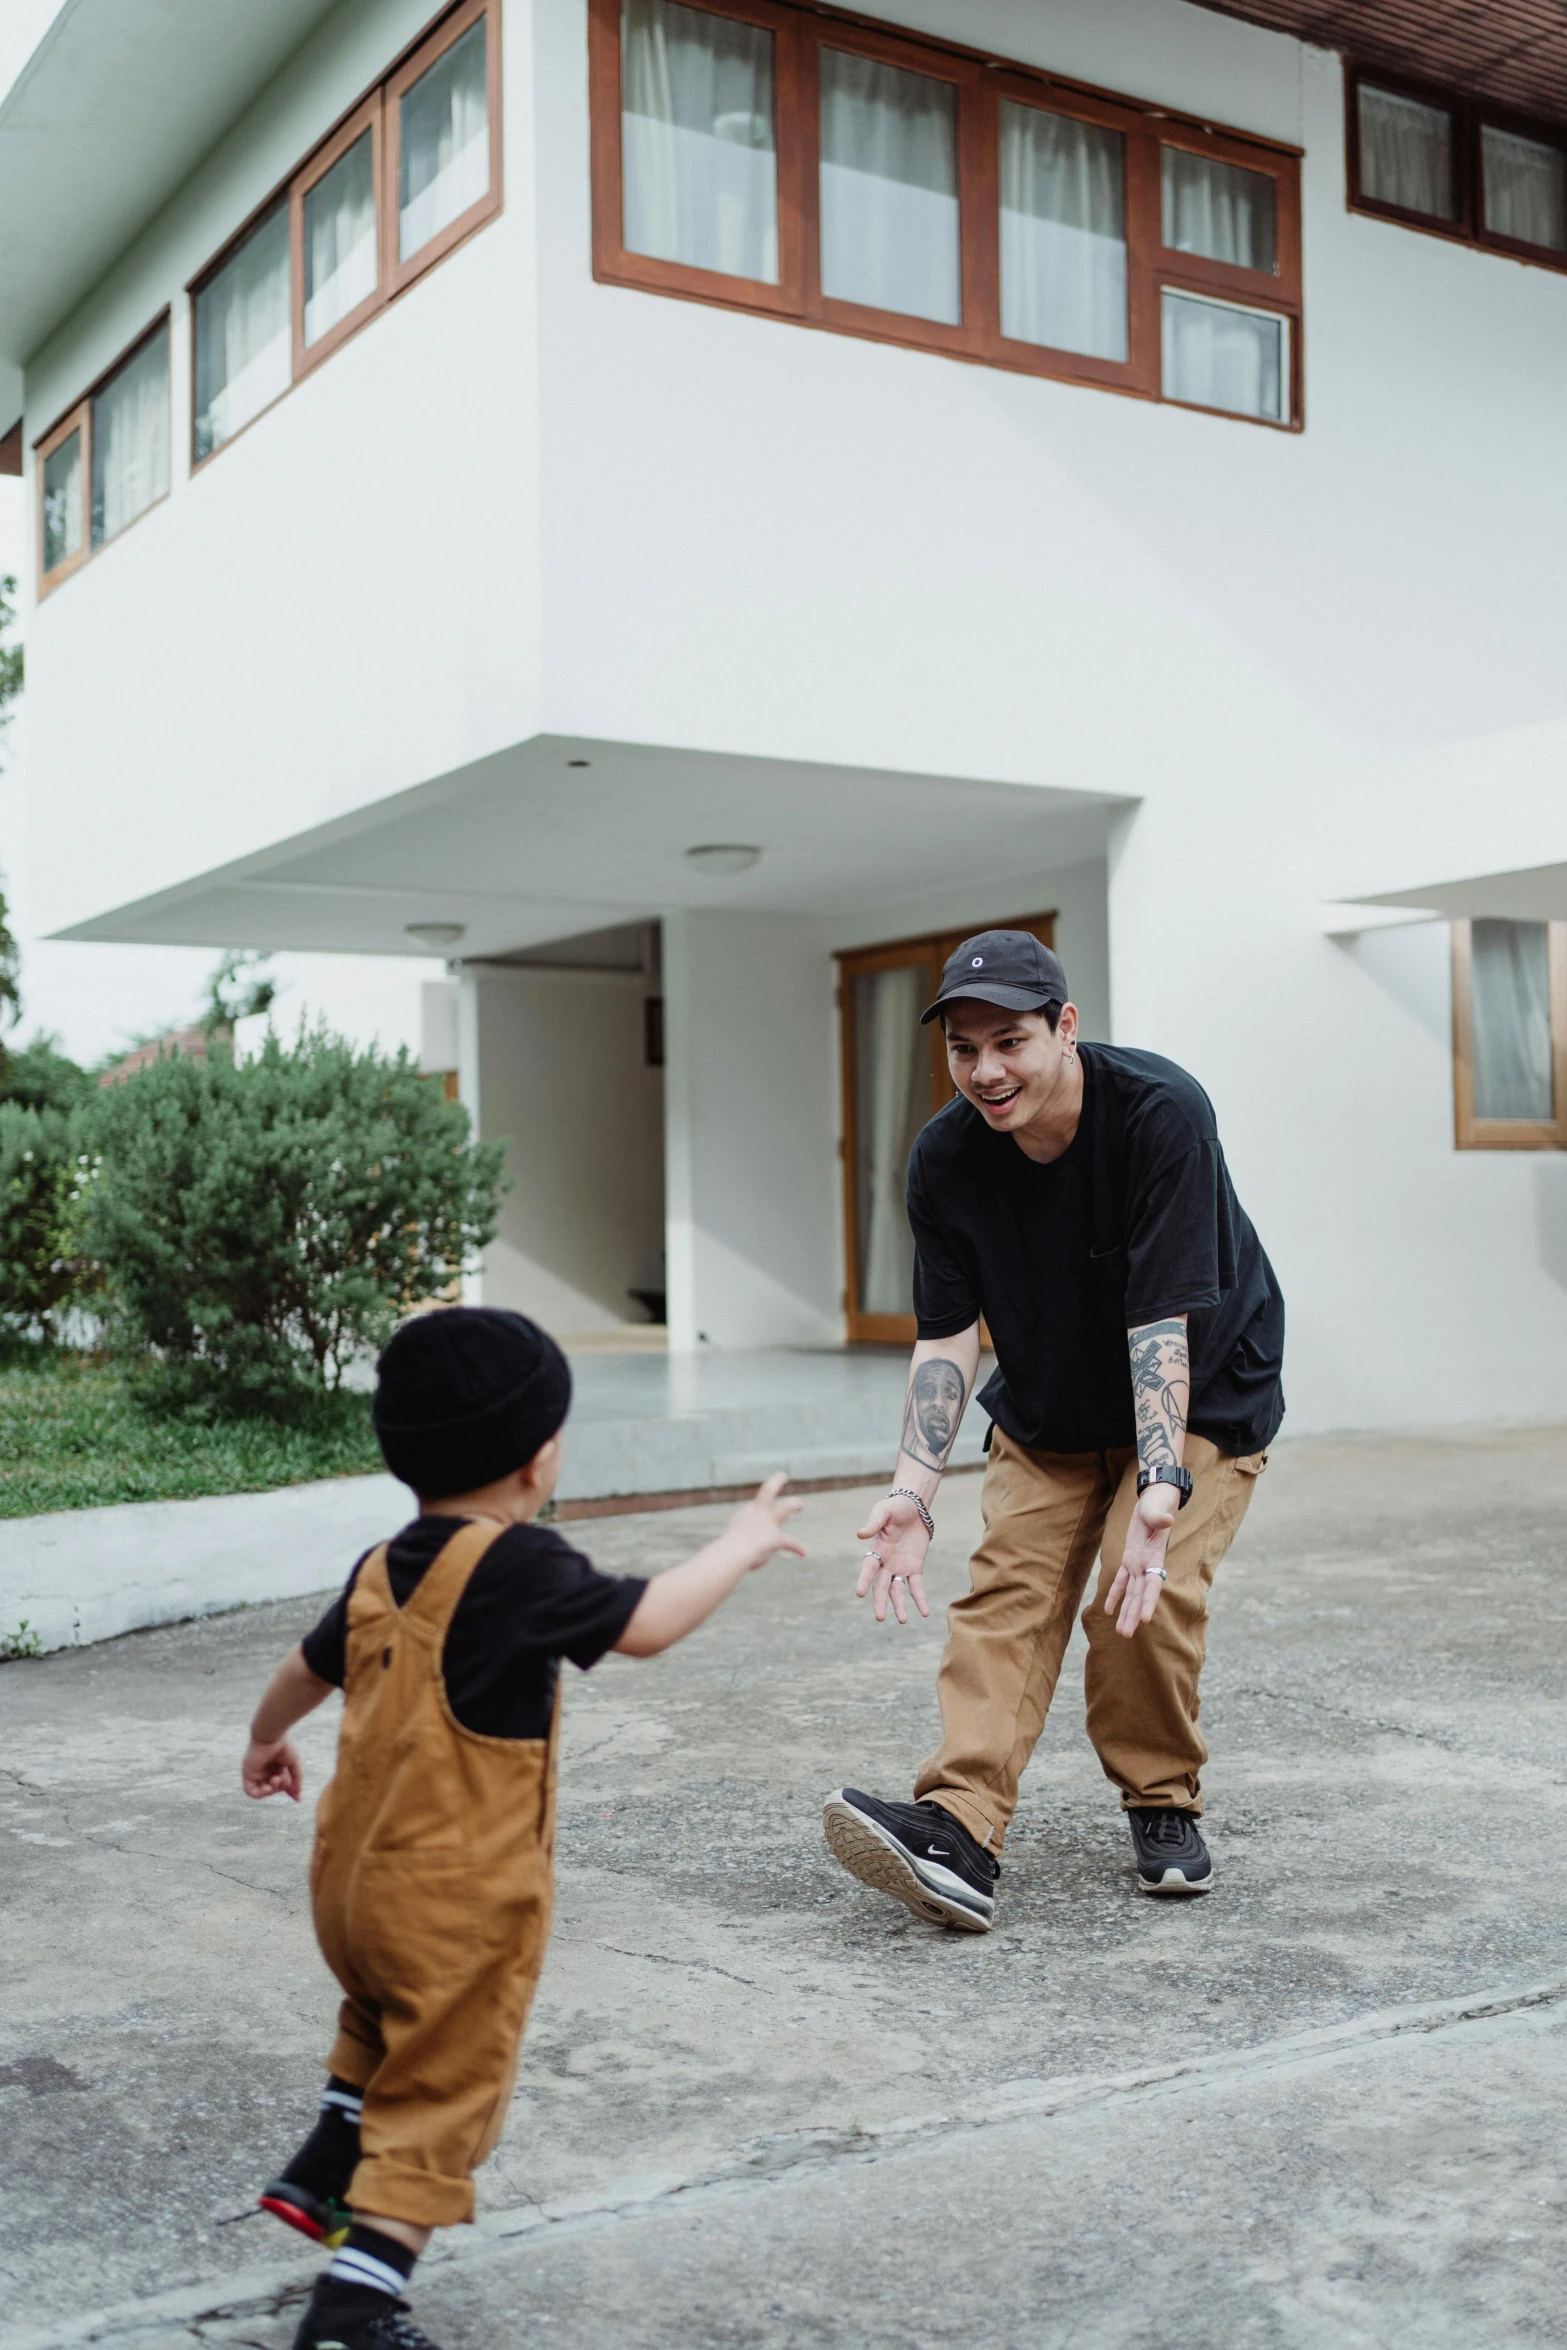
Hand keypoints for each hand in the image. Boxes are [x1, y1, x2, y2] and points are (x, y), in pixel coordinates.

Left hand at [243, 1735, 303, 1800]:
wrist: (272, 1735)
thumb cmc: (284, 1746)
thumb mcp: (293, 1764)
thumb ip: (296, 1780)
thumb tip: (297, 1797)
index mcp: (275, 1765)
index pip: (281, 1783)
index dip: (288, 1790)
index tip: (297, 1798)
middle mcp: (265, 1770)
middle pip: (274, 1788)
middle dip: (281, 1786)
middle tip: (282, 1776)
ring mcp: (255, 1772)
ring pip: (263, 1791)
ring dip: (271, 1790)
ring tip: (275, 1779)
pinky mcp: (247, 1773)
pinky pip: (251, 1791)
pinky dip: (260, 1793)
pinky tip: (267, 1787)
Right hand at [720, 1473, 806, 1572]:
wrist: (732, 1553)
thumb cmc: (725, 1554)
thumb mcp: (728, 1547)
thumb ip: (738, 1547)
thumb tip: (745, 1556)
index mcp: (744, 1515)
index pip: (754, 1511)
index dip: (757, 1517)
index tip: (755, 1528)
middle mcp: (756, 1514)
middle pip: (766, 1491)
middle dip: (775, 1482)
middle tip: (782, 1476)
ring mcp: (767, 1523)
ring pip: (785, 1506)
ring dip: (794, 1504)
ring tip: (800, 1505)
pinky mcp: (776, 1536)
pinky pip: (791, 1542)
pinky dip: (797, 1548)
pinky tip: (804, 1553)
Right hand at [855, 1494, 931, 1625]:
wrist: (913, 1508)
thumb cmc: (894, 1508)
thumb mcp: (883, 1511)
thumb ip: (874, 1522)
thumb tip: (860, 1534)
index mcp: (876, 1550)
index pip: (868, 1568)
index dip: (864, 1580)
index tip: (860, 1593)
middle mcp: (886, 1563)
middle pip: (881, 1586)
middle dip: (881, 1601)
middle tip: (880, 1617)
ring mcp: (900, 1567)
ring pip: (897, 1590)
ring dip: (899, 1605)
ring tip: (903, 1621)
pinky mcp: (915, 1568)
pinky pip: (916, 1586)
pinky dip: (920, 1599)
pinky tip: (925, 1612)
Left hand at [1104, 1486, 1177, 1638]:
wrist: (1156, 1499)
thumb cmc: (1158, 1502)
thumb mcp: (1157, 1508)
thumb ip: (1160, 1517)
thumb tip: (1167, 1520)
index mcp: (1155, 1556)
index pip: (1153, 1584)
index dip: (1148, 1601)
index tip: (1145, 1619)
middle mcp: (1148, 1565)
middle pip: (1140, 1595)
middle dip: (1134, 1615)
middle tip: (1126, 1636)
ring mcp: (1138, 1563)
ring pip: (1131, 1593)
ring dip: (1126, 1611)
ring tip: (1121, 1633)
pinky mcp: (1129, 1558)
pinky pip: (1121, 1580)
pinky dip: (1115, 1594)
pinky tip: (1108, 1610)